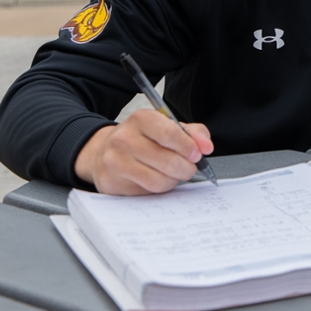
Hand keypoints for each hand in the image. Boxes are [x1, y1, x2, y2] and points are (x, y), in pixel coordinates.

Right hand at [74, 109, 213, 194]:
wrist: (104, 151)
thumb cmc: (142, 139)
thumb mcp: (167, 127)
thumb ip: (192, 133)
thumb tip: (206, 146)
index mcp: (140, 119)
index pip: (169, 133)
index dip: (188, 146)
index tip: (197, 154)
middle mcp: (123, 138)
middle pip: (167, 160)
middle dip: (186, 167)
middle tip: (189, 167)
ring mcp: (114, 161)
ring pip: (158, 180)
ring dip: (173, 180)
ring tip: (173, 173)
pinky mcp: (111, 182)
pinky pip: (146, 192)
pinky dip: (159, 188)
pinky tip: (157, 179)